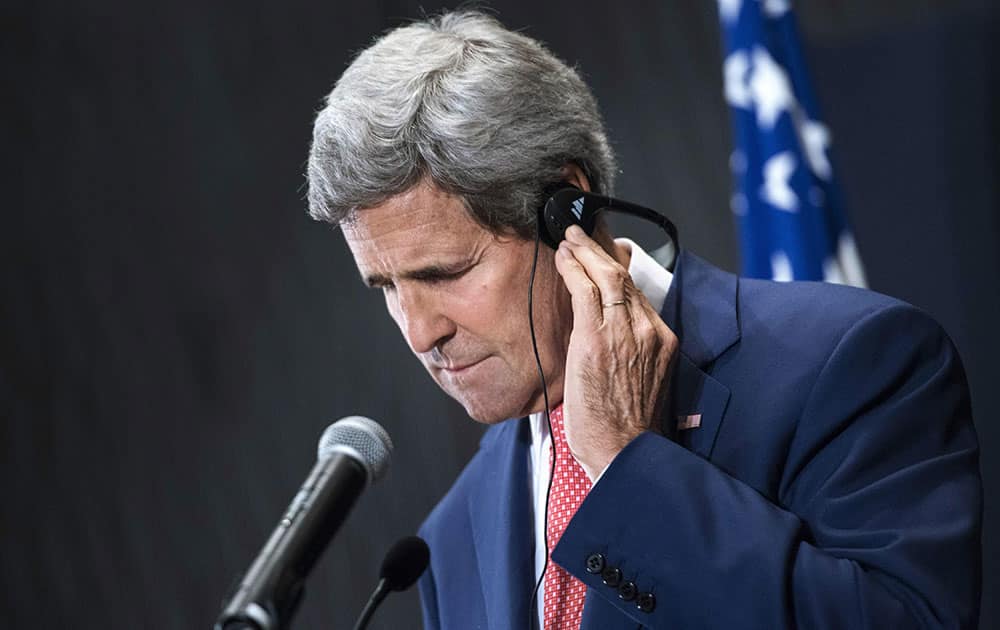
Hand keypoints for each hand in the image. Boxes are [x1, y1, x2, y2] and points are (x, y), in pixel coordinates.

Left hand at [552, 225, 678, 479]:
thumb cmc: (626, 427)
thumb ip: (630, 352)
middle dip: (600, 250)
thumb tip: (608, 334)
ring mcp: (625, 332)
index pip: (638, 292)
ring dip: (584, 252)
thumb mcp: (641, 382)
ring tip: (567, 239)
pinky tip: (562, 258)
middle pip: (624, 277)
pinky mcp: (597, 338)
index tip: (607, 252)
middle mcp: (647, 330)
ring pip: (607, 277)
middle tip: (580, 233)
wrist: (626, 451)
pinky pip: (585, 290)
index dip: (618, 268)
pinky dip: (573, 269)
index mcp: (661, 340)